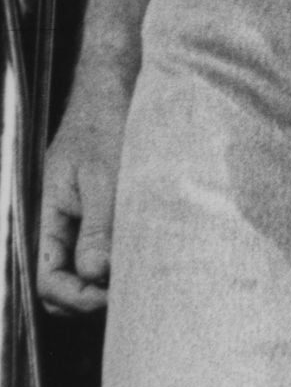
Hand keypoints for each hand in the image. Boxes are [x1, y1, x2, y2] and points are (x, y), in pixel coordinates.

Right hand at [38, 75, 129, 313]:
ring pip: (84, 271)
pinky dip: (120, 259)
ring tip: (143, 271)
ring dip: (108, 280)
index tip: (113, 295)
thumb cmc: (107, 123)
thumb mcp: (105, 174)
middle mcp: (59, 225)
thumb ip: (98, 225)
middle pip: (62, 286)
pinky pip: (104, 249)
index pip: (46, 282)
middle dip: (90, 298)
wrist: (117, 88)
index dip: (77, 298)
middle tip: (133, 289)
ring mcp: (80, 220)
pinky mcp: (102, 212)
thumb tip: (95, 274)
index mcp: (47, 218)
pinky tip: (148, 252)